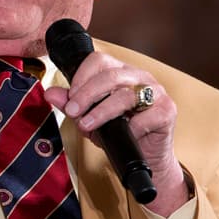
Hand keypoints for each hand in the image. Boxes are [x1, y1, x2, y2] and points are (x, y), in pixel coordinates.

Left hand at [42, 51, 189, 215]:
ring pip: (126, 94)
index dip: (81, 77)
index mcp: (120, 72)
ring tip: (87, 124)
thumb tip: (50, 93)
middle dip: (86, 94)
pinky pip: (147, 115)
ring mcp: (156, 92)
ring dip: (102, 111)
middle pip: (110, 75)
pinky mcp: (167, 110)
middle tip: (72, 111)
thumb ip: (70, 104)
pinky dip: (131, 126)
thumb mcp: (89, 118)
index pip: (98, 60)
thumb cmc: (120, 133)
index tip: (70, 98)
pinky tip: (124, 133)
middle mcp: (139, 77)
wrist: (146, 158)